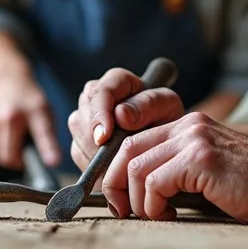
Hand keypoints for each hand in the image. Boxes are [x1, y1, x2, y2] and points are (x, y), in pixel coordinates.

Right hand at [0, 67, 58, 168]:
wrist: (7, 79)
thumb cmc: (30, 100)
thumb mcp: (45, 110)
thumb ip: (47, 134)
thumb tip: (50, 163)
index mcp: (35, 110)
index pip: (43, 132)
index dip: (48, 149)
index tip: (54, 162)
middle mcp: (12, 115)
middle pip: (9, 155)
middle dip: (17, 164)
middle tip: (25, 161)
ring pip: (1, 153)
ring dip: (9, 151)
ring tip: (16, 133)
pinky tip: (4, 127)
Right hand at [66, 67, 185, 170]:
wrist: (164, 145)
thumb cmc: (167, 119)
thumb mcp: (168, 107)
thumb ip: (148, 104)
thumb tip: (120, 113)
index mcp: (117, 81)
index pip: (100, 91)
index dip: (99, 114)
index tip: (104, 136)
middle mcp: (94, 97)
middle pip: (84, 115)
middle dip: (98, 138)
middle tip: (118, 156)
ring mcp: (84, 120)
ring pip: (80, 137)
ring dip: (97, 152)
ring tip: (122, 160)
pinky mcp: (79, 142)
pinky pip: (79, 154)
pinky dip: (95, 163)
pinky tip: (114, 167)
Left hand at [101, 112, 247, 223]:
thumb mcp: (206, 167)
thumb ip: (176, 167)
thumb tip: (135, 189)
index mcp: (187, 125)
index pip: (133, 141)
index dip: (118, 172)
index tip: (121, 198)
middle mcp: (188, 125)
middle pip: (127, 149)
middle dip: (117, 184)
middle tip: (123, 210)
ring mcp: (194, 139)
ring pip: (136, 168)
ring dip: (137, 200)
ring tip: (155, 214)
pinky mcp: (200, 159)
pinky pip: (154, 182)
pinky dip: (153, 204)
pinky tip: (169, 214)